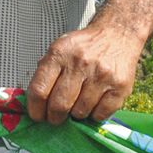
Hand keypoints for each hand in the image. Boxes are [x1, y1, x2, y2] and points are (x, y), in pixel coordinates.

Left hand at [26, 19, 144, 123]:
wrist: (117, 34)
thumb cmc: (85, 46)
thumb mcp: (59, 49)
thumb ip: (45, 73)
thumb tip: (33, 103)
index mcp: (60, 53)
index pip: (39, 90)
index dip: (35, 110)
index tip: (37, 116)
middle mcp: (80, 63)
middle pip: (59, 105)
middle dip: (54, 117)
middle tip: (56, 117)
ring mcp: (102, 75)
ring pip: (80, 112)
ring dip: (76, 113)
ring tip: (79, 101)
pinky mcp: (120, 87)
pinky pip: (100, 115)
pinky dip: (95, 115)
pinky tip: (94, 102)